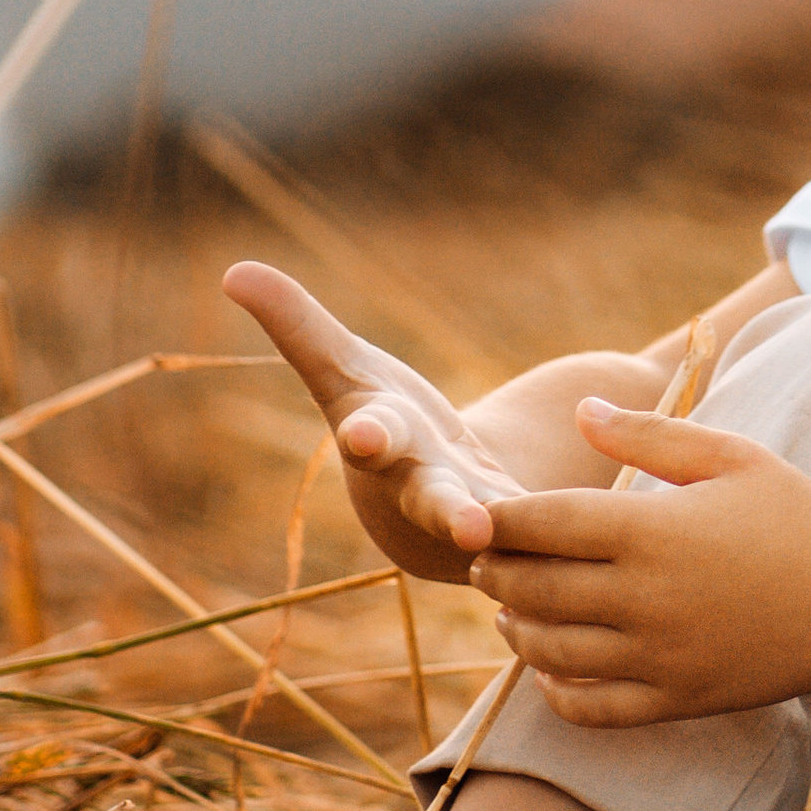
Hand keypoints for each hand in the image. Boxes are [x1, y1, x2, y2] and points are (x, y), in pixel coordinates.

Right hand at [223, 261, 527, 582]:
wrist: (422, 519)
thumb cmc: (383, 424)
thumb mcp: (345, 369)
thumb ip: (296, 325)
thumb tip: (230, 269)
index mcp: (383, 437)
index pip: (370, 429)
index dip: (366, 431)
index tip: (365, 435)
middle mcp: (420, 487)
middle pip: (431, 498)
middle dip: (442, 506)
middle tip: (465, 522)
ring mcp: (467, 517)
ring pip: (491, 533)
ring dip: (502, 533)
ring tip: (504, 538)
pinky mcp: (511, 533)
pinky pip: (532, 538)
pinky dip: (544, 537)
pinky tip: (580, 541)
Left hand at [470, 401, 810, 724]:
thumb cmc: (793, 517)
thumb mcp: (731, 457)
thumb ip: (651, 433)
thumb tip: (582, 409)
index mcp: (654, 530)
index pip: (544, 523)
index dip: (498, 519)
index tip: (477, 515)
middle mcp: (646, 597)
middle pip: (535, 587)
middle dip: (495, 572)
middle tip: (485, 560)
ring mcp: (657, 655)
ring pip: (550, 651)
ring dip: (516, 628)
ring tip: (510, 608)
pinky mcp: (672, 700)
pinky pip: (588, 709)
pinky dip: (554, 693)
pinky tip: (549, 671)